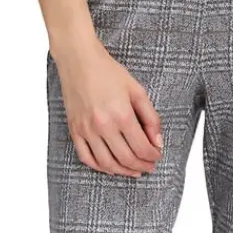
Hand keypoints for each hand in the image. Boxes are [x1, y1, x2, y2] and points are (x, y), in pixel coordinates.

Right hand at [53, 40, 163, 176]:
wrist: (79, 61)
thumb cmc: (109, 72)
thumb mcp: (137, 91)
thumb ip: (151, 118)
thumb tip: (157, 142)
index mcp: (122, 114)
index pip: (141, 147)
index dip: (152, 156)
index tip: (157, 156)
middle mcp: (103, 125)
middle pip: (126, 158)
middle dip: (141, 166)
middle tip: (149, 166)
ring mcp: (86, 130)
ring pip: (107, 163)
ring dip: (123, 171)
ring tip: (134, 170)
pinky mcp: (74, 130)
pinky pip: (87, 157)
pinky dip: (100, 167)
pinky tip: (111, 167)